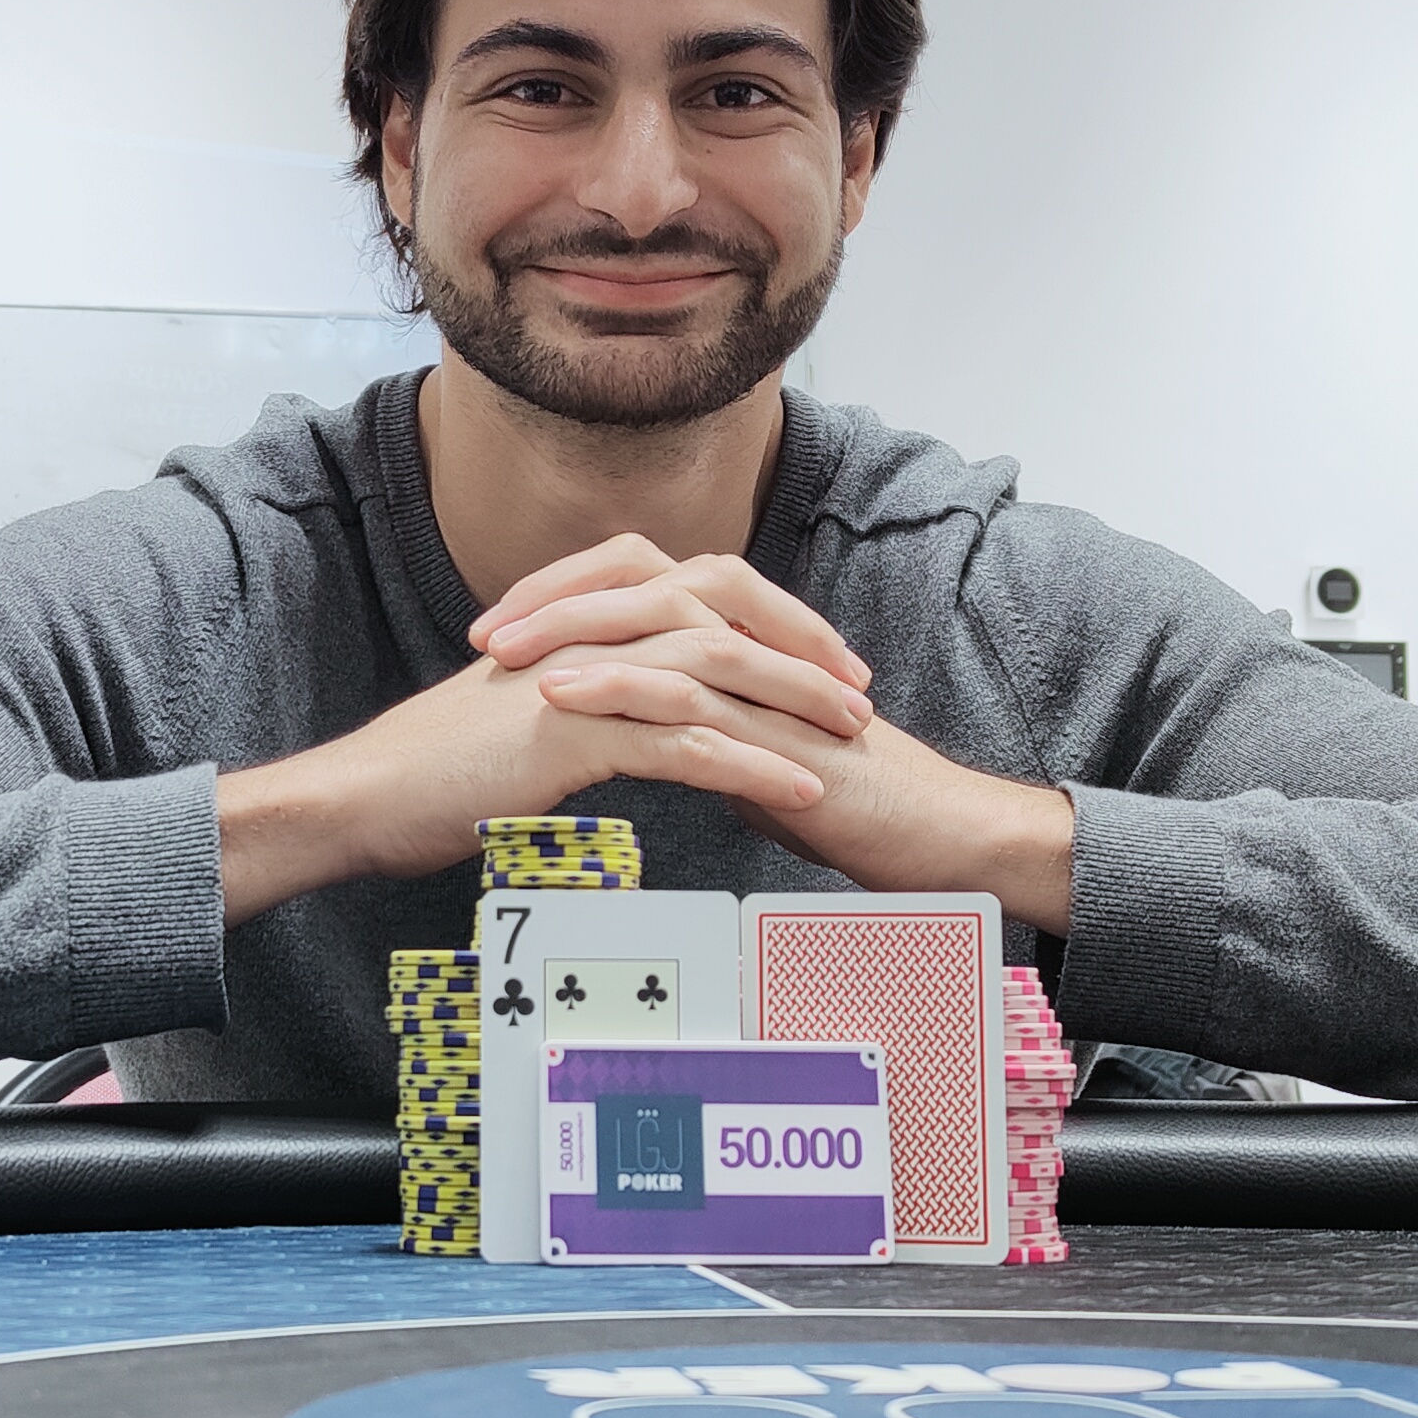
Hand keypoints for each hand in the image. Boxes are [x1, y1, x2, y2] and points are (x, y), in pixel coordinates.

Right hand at [217, 554, 867, 918]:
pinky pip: (684, 742)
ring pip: (714, 671)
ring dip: (793, 703)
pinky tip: (799, 790)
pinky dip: (752, 766)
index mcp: (579, 624)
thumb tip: (624, 727)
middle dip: (799, 648)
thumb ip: (576, 708)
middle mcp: (587, 633)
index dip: (763, 622)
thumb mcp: (517, 723)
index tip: (816, 659)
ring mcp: (581, 676)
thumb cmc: (430, 774)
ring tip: (852, 735)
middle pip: (719, 615)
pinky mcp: (574, 732)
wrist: (363, 797)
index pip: (693, 595)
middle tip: (859, 687)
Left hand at [482, 538, 1074, 936]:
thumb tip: (654, 748)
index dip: (571, 597)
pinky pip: (684, 688)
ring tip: (500, 652)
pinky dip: (614, 684)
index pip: (641, 585)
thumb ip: (707, 740)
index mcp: (741, 642)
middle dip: (554, 601)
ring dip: (569, 634)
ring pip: (654, 623)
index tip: (506, 628)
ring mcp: (763, 676)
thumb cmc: (855, 803)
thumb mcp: (757, 761)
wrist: (933, 836)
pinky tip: (557, 695)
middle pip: (638, 582)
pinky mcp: (771, 722)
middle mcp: (749, 641)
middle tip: (484, 628)